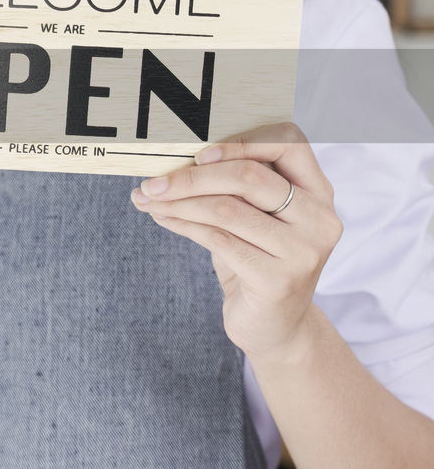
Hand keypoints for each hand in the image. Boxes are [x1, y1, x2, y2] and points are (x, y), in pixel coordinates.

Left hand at [130, 122, 343, 363]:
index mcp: (317, 192)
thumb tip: (170, 158)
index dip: (240, 142)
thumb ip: (232, 186)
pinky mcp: (279, 280)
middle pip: (248, 176)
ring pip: (227, 209)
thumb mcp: (252, 217)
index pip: (288, 142)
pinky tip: (162, 218)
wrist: (273, 326)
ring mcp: (303, 251)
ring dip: (178, 202)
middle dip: (191, 176)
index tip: (197, 154)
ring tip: (148, 200)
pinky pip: (218, 240)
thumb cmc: (255, 259)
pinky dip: (182, 224)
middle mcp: (319, 218)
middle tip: (152, 182)